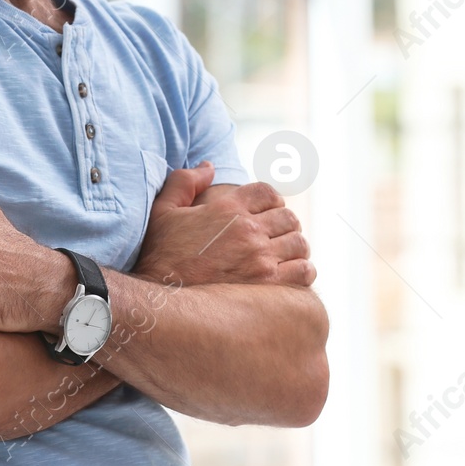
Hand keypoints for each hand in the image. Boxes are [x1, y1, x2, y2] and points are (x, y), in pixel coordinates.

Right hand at [134, 167, 313, 288]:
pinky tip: (287, 276)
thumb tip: (208, 167)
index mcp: (228, 208)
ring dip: (294, 248)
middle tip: (274, 238)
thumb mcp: (163, 210)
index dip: (271, 201)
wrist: (161, 299)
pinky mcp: (268, 286)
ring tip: (283, 257)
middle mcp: (248, 230)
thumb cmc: (160, 256)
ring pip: (299, 243)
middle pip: (288, 217)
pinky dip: (301, 270)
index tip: (266, 214)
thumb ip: (185, 182)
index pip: (268, 192)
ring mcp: (260, 259)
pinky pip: (304, 271)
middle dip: (284, 225)